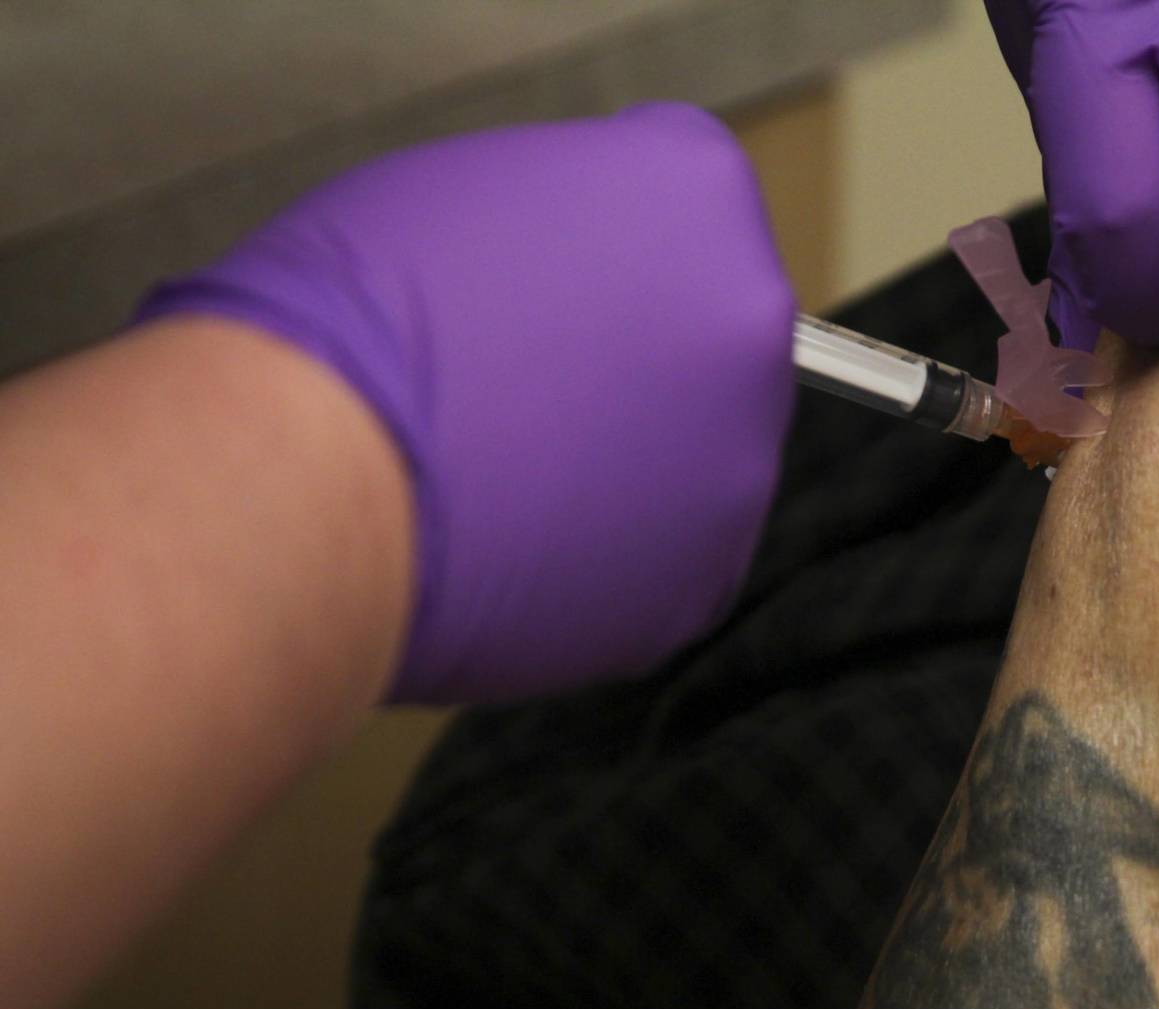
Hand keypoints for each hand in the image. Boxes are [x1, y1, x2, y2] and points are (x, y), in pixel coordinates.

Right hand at [138, 105, 795, 702]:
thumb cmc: (355, 318)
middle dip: (627, 364)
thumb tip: (580, 274)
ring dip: (616, 468)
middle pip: (700, 339)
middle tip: (518, 387)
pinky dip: (596, 562)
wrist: (322, 478)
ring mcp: (741, 462)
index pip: (682, 208)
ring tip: (503, 475)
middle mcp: (749, 319)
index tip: (541, 284)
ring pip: (687, 461)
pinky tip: (514, 545)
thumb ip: (567, 224)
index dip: (598, 252)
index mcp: (696, 191)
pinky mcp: (702, 580)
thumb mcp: (465, 192)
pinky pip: (656, 564)